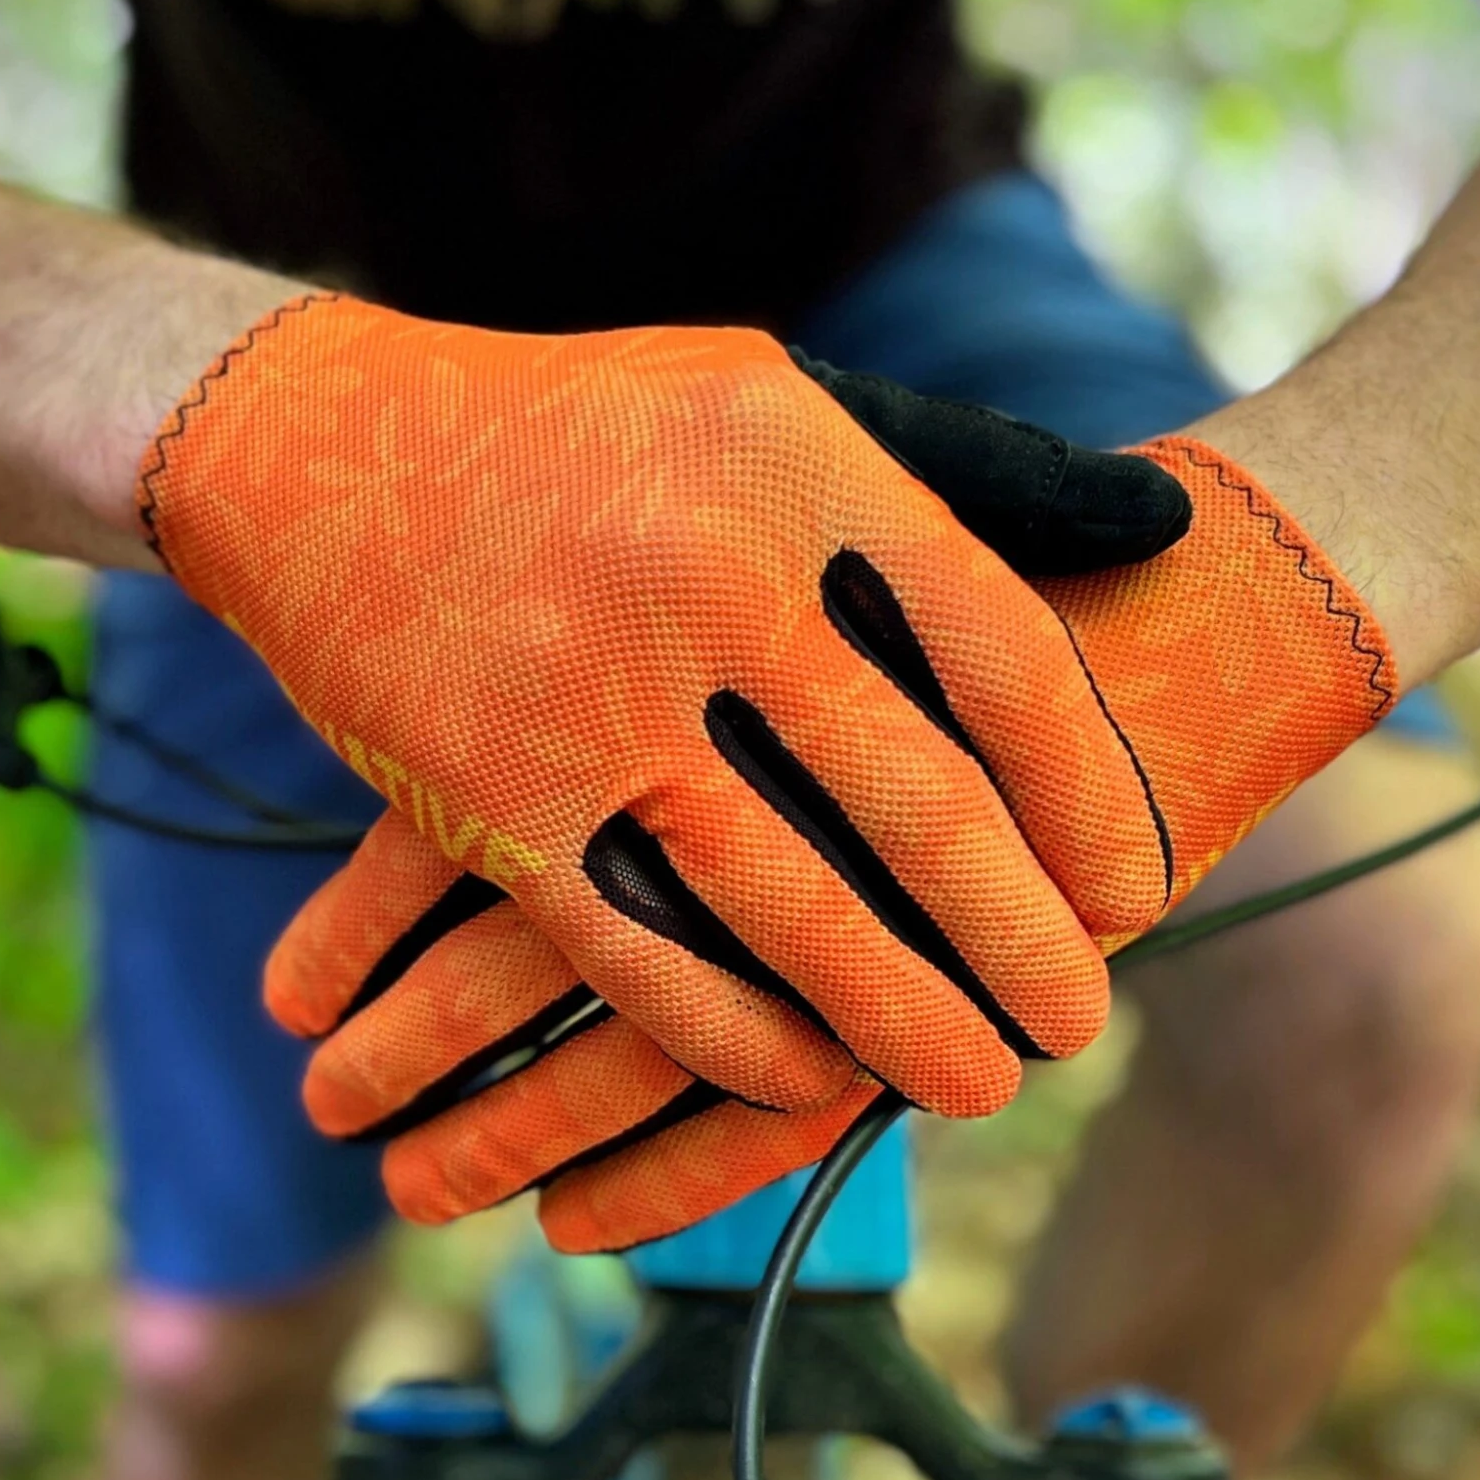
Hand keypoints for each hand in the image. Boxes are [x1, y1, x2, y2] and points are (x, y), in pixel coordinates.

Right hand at [262, 431, 1400, 1250]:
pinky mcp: (496, 794)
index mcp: (797, 462)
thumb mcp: (769, 395)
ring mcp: (595, 691)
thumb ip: (959, 464)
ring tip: (975, 1084)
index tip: (1128, 880)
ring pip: (783, 898)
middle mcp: (707, 573)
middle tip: (1080, 1018)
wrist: (317, 451)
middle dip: (1011, 931)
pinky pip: (639, 949)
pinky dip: (727, 1032)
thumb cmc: (582, 428)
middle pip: (910, 792)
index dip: (1082, 784)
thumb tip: (1162, 517)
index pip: (995, 647)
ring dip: (892, 1013)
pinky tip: (803, 1082)